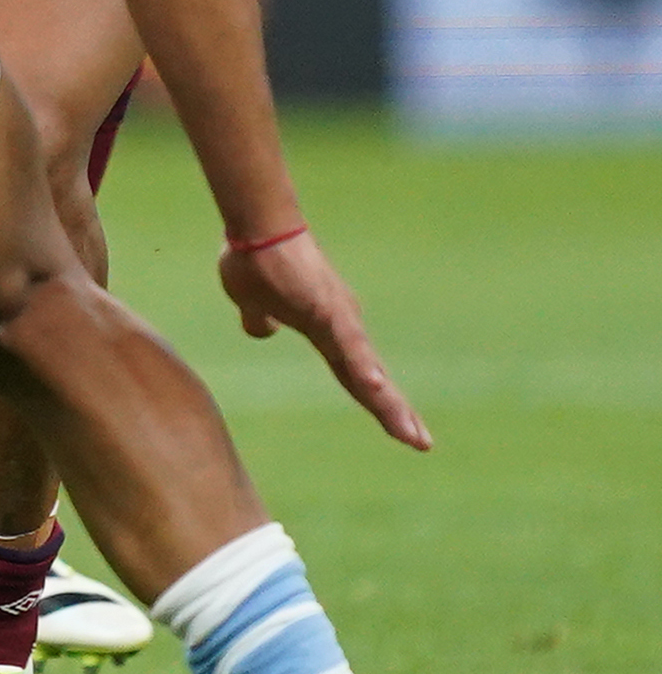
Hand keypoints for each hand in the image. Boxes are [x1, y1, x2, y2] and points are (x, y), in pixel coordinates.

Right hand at [219, 227, 429, 449]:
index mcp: (326, 331)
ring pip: (368, 370)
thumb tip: (260, 330)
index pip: (353, 375)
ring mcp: (339, 320)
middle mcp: (343, 328)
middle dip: (396, 414)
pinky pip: (348, 344)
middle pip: (371, 382)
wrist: (257, 228)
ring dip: (389, 404)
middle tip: (422, 444)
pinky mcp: (328, 310)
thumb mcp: (250, 301)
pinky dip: (363, 367)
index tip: (399, 429)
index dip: (374, 403)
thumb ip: (259, 318)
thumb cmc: (255, 259)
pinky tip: (376, 388)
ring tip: (410, 434)